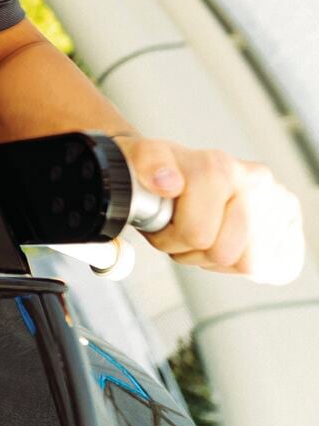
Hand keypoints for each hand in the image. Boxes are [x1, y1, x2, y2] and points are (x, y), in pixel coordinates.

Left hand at [119, 136, 305, 284]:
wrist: (180, 165)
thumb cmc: (158, 170)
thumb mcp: (140, 158)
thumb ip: (148, 164)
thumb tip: (168, 182)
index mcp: (217, 166)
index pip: (197, 232)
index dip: (168, 238)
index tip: (157, 224)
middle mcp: (253, 181)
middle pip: (220, 251)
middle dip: (188, 249)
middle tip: (176, 233)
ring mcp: (275, 202)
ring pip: (243, 263)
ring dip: (211, 257)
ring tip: (197, 235)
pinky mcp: (286, 223)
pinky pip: (263, 266)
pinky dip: (233, 263)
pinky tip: (219, 241)